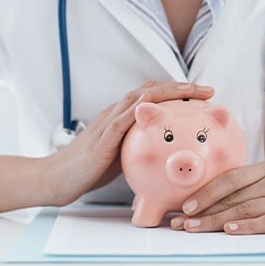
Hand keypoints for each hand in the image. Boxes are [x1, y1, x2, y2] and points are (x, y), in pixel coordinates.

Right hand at [44, 81, 213, 205]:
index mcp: (122, 117)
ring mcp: (108, 124)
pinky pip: (121, 120)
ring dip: (166, 91)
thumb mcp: (121, 154)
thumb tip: (163, 152)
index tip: (202, 95)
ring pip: (138, 98)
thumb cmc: (89, 168)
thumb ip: (138, 147)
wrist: (57, 178)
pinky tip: (154, 103)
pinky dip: (138, 109)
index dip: (176, 92)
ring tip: (191, 90)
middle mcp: (116, 114)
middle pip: (151, 91)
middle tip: (207, 90)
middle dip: (180, 87)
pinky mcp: (102, 139)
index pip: (152, 96)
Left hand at [170, 158, 264, 233]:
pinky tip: (230, 230)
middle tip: (180, 221)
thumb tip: (234, 195)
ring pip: (246, 208)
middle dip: (202, 209)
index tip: (186, 204)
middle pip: (233, 194)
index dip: (205, 191)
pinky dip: (248, 226)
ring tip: (194, 229)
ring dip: (215, 221)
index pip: (231, 177)